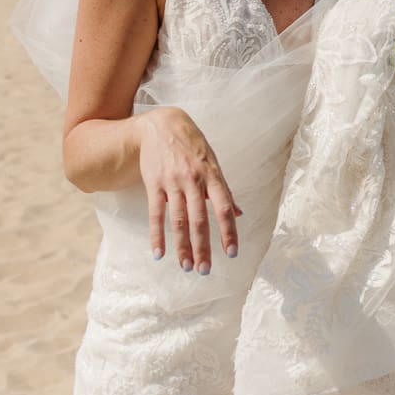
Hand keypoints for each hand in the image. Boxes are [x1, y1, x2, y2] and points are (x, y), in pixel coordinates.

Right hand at [135, 107, 239, 272]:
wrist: (162, 125)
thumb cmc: (192, 146)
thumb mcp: (213, 163)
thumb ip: (225, 190)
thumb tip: (240, 213)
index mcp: (213, 176)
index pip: (224, 208)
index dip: (229, 231)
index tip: (232, 253)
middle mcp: (194, 181)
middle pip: (200, 219)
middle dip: (203, 246)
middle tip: (205, 270)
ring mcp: (173, 182)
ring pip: (179, 220)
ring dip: (182, 246)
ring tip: (187, 266)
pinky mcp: (154, 184)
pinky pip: (156, 214)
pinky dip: (157, 235)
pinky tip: (159, 253)